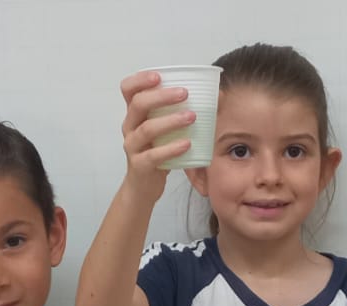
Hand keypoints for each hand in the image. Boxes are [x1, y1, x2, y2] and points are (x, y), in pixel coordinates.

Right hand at [118, 70, 194, 202]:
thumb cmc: (157, 153)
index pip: (128, 90)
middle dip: (161, 96)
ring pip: (146, 129)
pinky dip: (171, 149)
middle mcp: (130, 127)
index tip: (159, 76)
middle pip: (138, 104)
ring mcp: (133, 147)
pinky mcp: (140, 165)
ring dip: (170, 121)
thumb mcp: (165, 131)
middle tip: (184, 94)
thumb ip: (181, 112)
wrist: (143, 187)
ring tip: (191, 117)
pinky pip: (153, 156)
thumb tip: (218, 95)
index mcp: (135, 115)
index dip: (140, 79)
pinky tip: (186, 144)